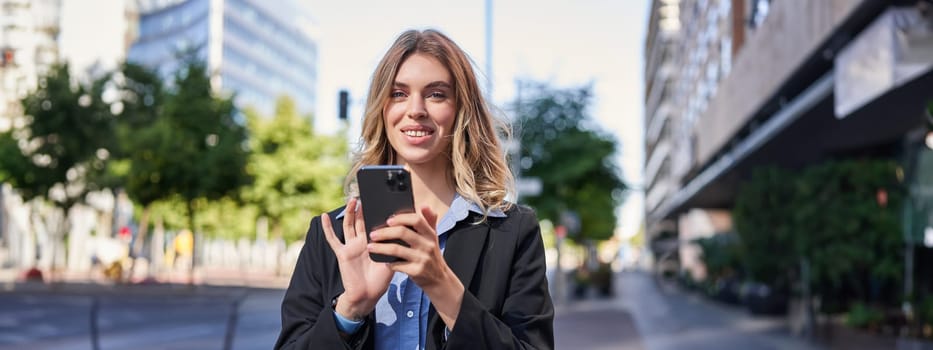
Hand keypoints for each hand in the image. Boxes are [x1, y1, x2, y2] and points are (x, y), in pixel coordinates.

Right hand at [321, 197, 392, 320]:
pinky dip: (327, 228)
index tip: (383, 199)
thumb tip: (400, 230)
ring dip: (350, 212)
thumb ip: (393, 246)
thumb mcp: (391, 260)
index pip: (376, 223)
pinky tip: (323, 216)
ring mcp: (351, 247)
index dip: (378, 212)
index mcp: (375, 243)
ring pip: (349, 225)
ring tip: (353, 200)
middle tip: (367, 194)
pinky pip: (333, 239)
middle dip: (364, 208)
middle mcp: (362, 242)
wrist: (368, 296)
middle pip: (362, 221)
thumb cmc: (380, 280)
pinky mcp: (342, 253)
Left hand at [367, 206, 463, 327]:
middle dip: (385, 232)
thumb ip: (429, 221)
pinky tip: (383, 261)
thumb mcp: (433, 238)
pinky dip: (388, 263)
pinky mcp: (416, 272)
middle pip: (403, 233)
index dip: (401, 218)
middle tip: (372, 234)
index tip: (388, 220)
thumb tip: (423, 205)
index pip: (416, 220)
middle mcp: (428, 245)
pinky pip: (397, 265)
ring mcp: (422, 259)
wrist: (439, 280)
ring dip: (380, 247)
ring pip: (397, 249)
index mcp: (430, 234)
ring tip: (370, 246)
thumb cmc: (432, 255)